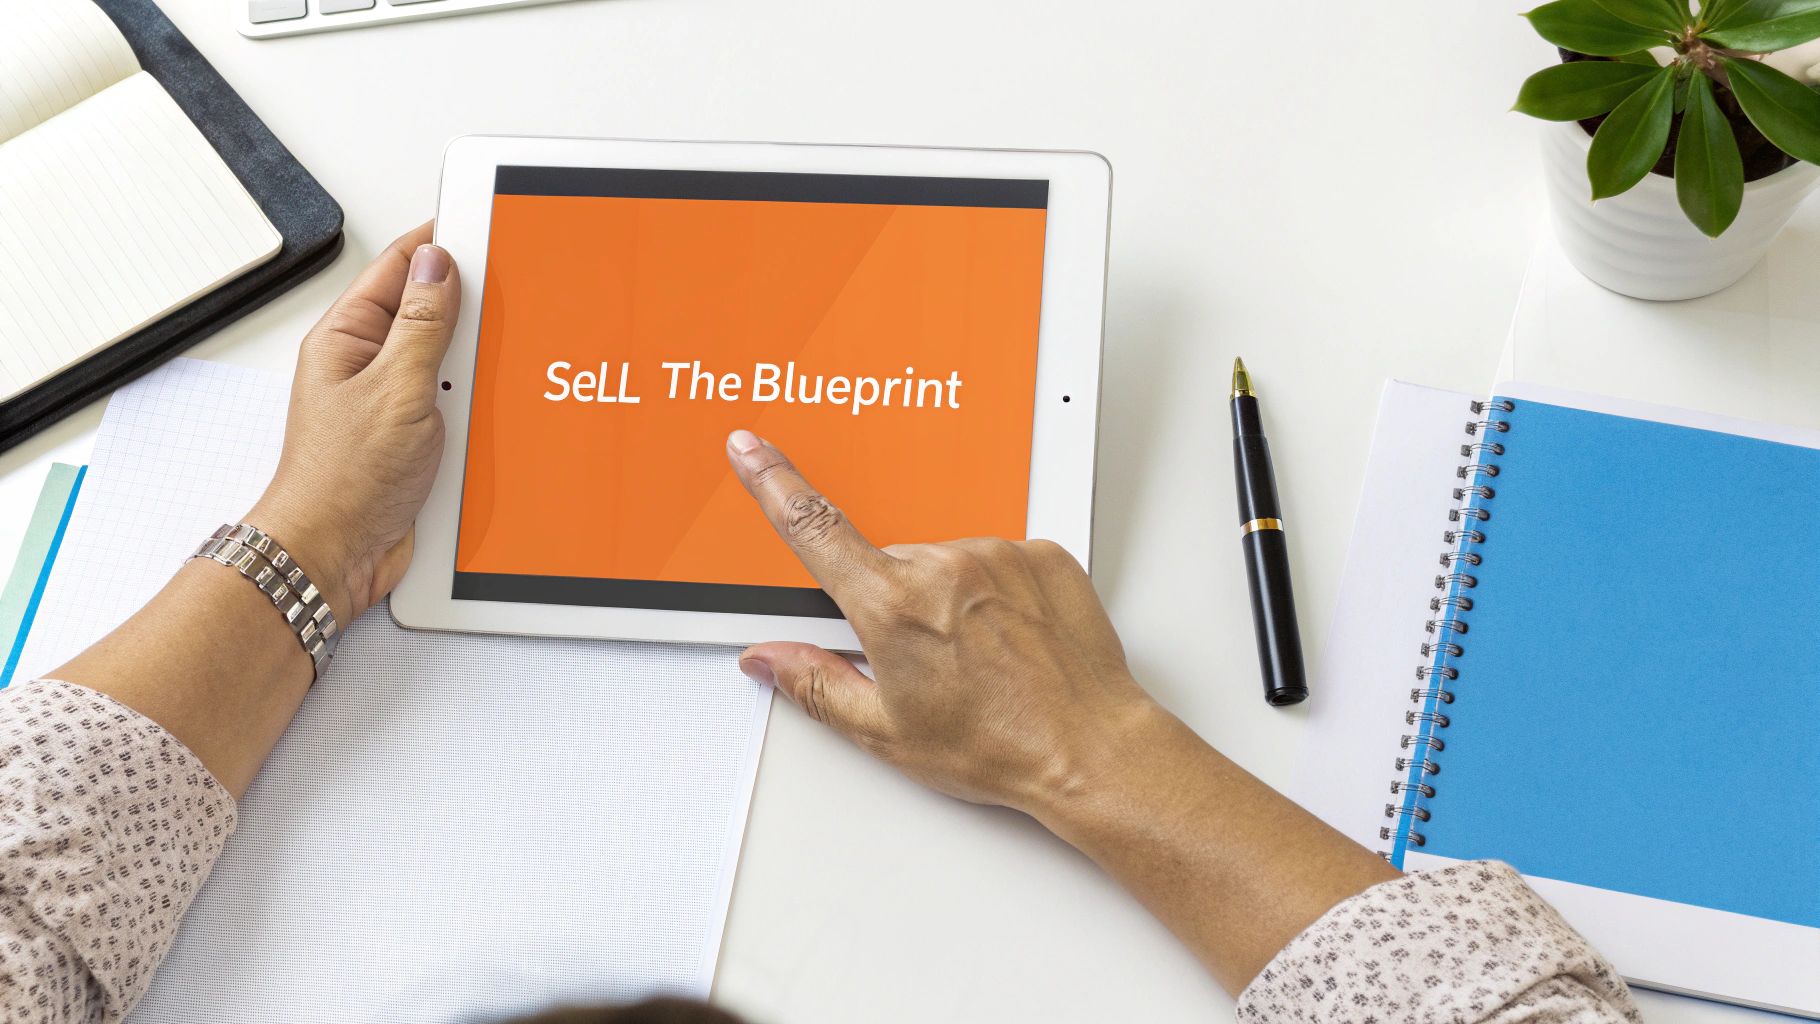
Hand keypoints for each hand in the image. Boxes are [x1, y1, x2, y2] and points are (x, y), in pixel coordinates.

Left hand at [247, 223, 460, 622]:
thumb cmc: (341, 482)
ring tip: (493, 368)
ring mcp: (391, 401)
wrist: (333, 555)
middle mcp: (367, 364)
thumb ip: (423, 325)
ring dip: (474, 366)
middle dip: (470, 308)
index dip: (441, 242)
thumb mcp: (395, 389)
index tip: (482, 226)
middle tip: (508, 299)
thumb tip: (439, 265)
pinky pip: (454, 405)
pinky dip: (476, 405)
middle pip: (430, 311)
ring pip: (448, 361)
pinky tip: (490, 411)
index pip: (400, 267)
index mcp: (348, 338)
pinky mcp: (414, 438)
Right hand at [725, 429, 1401, 995]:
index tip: (751, 451)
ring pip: (946, 563)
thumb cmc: (1000, 746)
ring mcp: (999, 554)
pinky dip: (996, 592)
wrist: (1089, 748)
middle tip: (929, 662)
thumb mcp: (887, 731)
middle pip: (889, 564)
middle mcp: (944, 567)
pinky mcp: (1042, 553)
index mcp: (894, 607)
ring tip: (982, 657)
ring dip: (950, 599)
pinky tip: (1010, 638)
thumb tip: (768, 660)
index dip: (774, 483)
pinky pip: (998, 560)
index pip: (815, 529)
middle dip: (893, 603)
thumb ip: (815, 684)